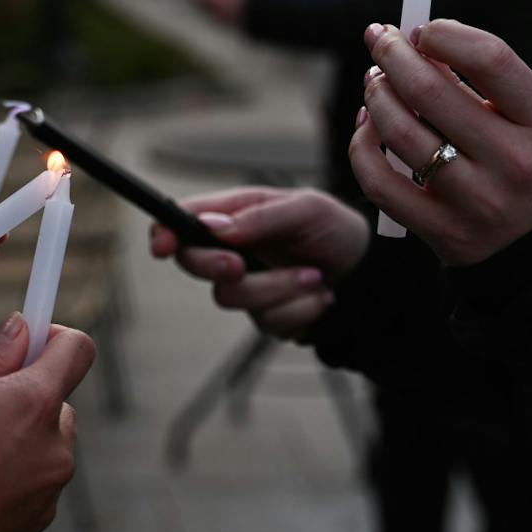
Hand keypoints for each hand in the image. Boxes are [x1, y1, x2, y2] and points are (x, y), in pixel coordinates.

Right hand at [0, 315, 95, 531]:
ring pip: (43, 453)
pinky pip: (28, 496)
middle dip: (26, 400)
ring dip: (16, 446)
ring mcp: (44, 501)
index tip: (29, 342)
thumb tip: (22, 331)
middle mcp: (52, 453)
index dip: (54, 338)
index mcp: (32, 405)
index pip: (77, 350)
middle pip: (59, 407)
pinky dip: (5, 488)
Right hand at [149, 187, 369, 338]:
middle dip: (214, 266)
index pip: (183, 220)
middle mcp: (234, 250)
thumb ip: (260, 216)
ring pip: (230, 298)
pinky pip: (267, 322)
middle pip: (192, 263)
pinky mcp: (266, 316)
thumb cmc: (335, 228)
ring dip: (278, 287)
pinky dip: (299, 308)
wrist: (370, 273)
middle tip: (239, 265)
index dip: (163, 232)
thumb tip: (213, 227)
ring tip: (315, 276)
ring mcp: (248, 286)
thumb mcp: (306, 209)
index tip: (162, 246)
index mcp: (235, 215)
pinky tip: (321, 296)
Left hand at [353, 20, 531, 265]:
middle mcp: (514, 164)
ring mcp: (477, 203)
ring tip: (376, 80)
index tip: (423, 30)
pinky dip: (362, 146)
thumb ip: (484, 79)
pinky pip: (381, 182)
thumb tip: (411, 40)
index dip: (445, 34)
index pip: (490, 58)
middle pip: (430, 91)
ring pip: (400, 133)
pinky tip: (368, 125)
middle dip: (393, 54)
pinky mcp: (444, 233)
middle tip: (381, 39)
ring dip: (377, 95)